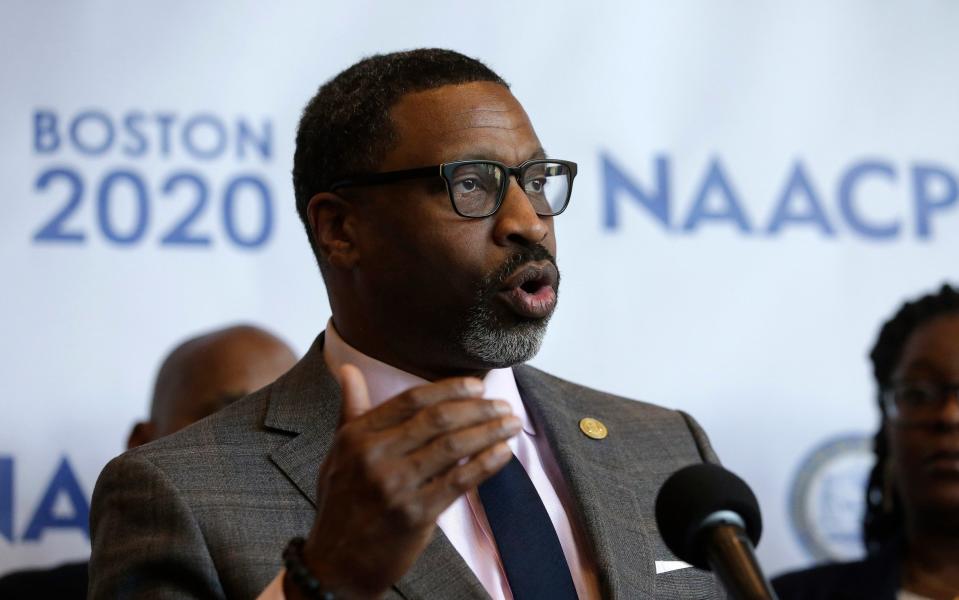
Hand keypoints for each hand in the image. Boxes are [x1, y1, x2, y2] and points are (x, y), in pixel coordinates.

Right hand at [299, 365, 519, 598]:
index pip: (411, 400)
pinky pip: (460, 481)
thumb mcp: (338, 453)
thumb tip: (348, 368)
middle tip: (504, 403)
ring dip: (489, 431)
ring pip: (453, 446)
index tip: (478, 385)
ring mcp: (395, 486)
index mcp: (356, 436)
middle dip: (478, 408)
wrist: (335, 566)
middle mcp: (374, 457)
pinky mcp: (415, 515)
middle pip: (437, 419)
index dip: (450, 388)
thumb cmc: (342, 504)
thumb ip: (351, 409)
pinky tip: (503, 453)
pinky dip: (486, 463)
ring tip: (511, 424)